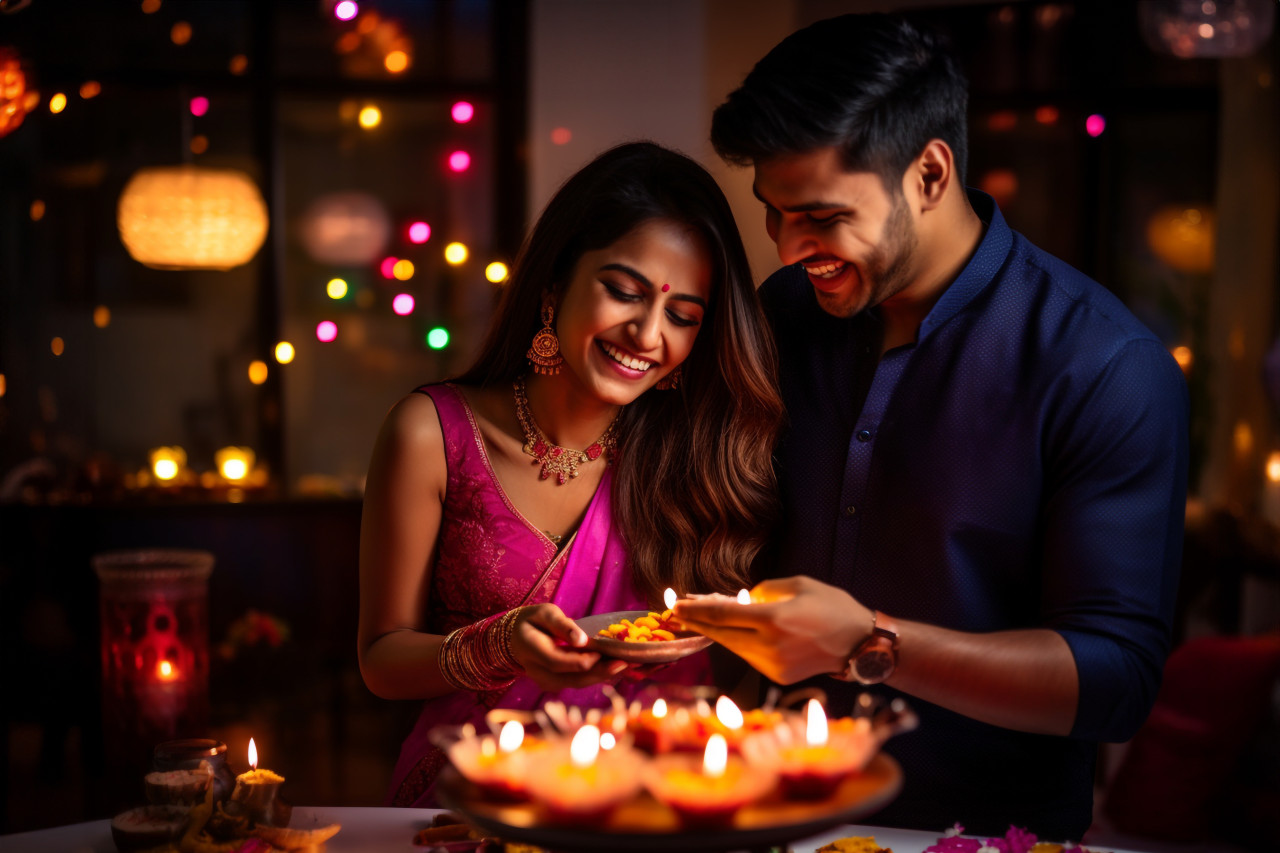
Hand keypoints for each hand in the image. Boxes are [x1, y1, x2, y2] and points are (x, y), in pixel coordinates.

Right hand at [509, 604, 627, 689]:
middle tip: (626, 662)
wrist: (515, 639)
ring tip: (627, 665)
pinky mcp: (556, 684)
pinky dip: (597, 675)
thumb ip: (562, 626)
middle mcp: (538, 672)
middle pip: (573, 678)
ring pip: (578, 683)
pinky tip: (615, 667)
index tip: (602, 651)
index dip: (582, 659)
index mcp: (532, 650)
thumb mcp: (545, 613)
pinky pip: (579, 681)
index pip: (559, 662)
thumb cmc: (533, 621)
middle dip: (601, 672)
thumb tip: (582, 640)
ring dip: (603, 675)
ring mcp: (546, 682)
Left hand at [672, 576, 872, 683]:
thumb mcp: (797, 586)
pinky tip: (735, 631)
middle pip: (721, 634)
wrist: (860, 644)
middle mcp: (769, 646)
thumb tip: (739, 602)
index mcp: (773, 620)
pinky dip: (740, 642)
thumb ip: (763, 592)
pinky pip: (749, 656)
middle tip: (678, 610)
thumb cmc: (832, 607)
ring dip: (718, 632)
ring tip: (704, 616)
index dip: (695, 610)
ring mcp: (772, 665)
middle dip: (698, 622)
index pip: (723, 615)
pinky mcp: (777, 676)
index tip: (676, 604)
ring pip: (733, 646)